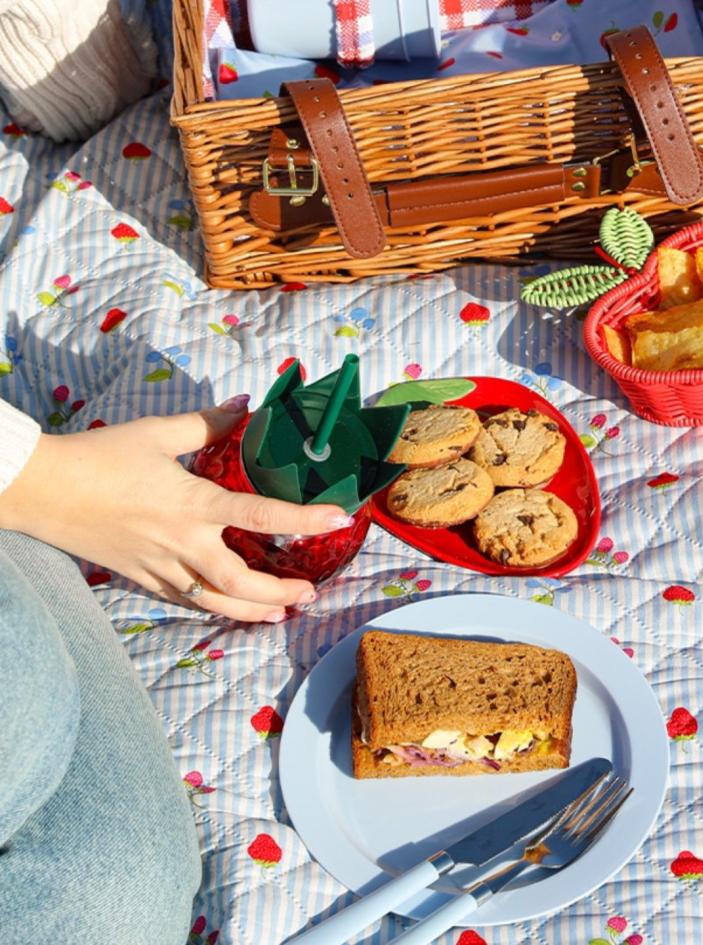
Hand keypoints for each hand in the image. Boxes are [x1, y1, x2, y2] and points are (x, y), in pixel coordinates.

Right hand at [0, 396, 352, 622]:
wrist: (40, 489)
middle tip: (310, 593)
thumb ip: (207, 424)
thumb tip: (244, 407)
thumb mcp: (157, 432)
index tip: (339, 518)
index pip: (263, 516)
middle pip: (242, 582)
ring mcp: (161, 566)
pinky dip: (213, 607)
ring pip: (215, 602)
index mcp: (194, 504)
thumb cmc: (98, 457)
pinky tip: (230, 608)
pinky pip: (185, 600)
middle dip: (281, 593)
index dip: (306, 518)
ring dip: (252, 611)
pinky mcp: (141, 577)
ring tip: (280, 613)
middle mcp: (183, 543)